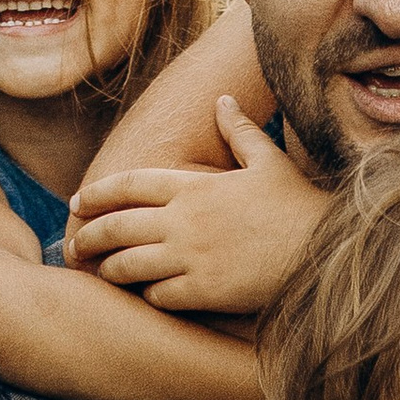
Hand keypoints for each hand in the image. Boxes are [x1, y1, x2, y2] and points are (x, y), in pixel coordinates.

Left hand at [67, 98, 329, 313]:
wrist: (326, 249)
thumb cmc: (300, 205)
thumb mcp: (269, 161)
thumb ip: (240, 131)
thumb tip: (224, 101)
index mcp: (194, 186)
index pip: (129, 184)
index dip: (97, 194)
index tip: (76, 203)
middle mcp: (184, 220)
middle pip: (117, 226)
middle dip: (88, 236)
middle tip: (73, 246)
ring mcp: (191, 257)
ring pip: (129, 265)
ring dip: (110, 270)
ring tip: (100, 274)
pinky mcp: (204, 291)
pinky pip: (158, 296)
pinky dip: (146, 297)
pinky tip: (143, 298)